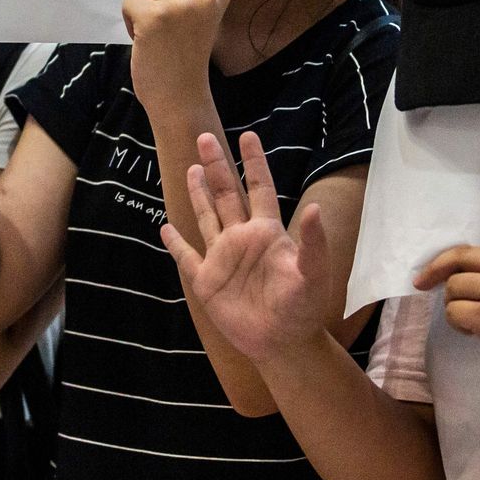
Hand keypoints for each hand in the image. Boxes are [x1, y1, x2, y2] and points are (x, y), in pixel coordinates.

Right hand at [161, 131, 330, 362]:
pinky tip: (165, 228)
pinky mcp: (206, 281)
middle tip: (204, 136)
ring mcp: (222, 258)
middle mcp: (242, 238)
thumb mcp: (314, 273)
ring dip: (198, 193)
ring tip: (191, 168)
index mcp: (266, 232)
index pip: (259, 187)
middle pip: (226, 194)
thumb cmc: (303, 308)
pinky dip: (175, 243)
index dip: (254, 162)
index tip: (247, 135)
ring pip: (206, 217)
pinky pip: (186, 257)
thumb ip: (313, 242)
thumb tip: (314, 208)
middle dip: (217, 166)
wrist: (283, 343)